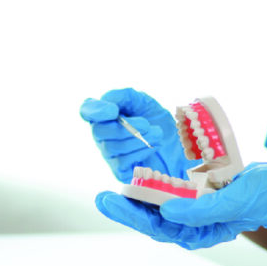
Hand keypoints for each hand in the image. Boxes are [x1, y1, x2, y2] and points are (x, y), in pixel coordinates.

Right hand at [79, 88, 197, 182]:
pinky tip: (152, 148)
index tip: (114, 111)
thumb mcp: (144, 102)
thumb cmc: (158, 121)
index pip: (87, 110)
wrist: (179, 146)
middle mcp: (102, 134)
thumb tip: (109, 103)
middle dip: (126, 127)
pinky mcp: (119, 169)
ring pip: (111, 147)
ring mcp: (109, 153)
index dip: (96, 111)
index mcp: (105, 114)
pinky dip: (140, 151)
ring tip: (157, 134)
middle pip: (99, 131)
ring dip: (138, 139)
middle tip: (146, 124)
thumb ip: (125, 96)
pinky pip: (122, 161)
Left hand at [95, 162, 266, 248]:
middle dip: (127, 207)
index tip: (109, 200)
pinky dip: (157, 179)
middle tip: (101, 198)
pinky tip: (141, 169)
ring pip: (159, 201)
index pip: (157, 227)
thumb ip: (201, 211)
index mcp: (200, 232)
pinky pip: (173, 187)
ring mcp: (197, 207)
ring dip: (138, 192)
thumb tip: (166, 211)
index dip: (131, 215)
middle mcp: (194, 222)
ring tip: (115, 183)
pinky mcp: (201, 192)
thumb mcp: (234, 203)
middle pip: (152, 217)